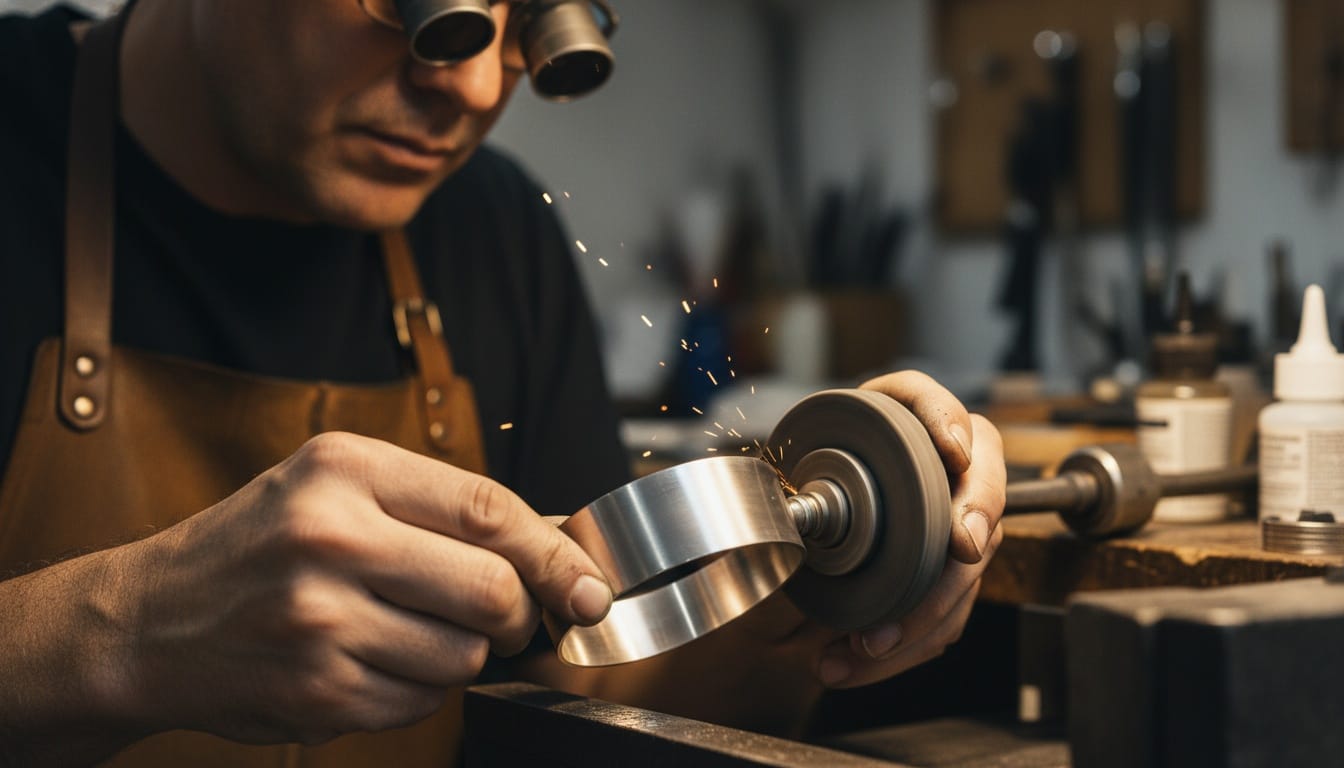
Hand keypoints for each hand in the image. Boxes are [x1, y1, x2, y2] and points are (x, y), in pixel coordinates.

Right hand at [107, 432, 611, 744]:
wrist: (149, 620)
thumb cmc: (262, 545)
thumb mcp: (339, 487)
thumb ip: (443, 508)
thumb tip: (560, 547)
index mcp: (345, 470)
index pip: (490, 510)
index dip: (557, 554)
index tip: (591, 586)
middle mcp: (331, 538)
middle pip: (493, 591)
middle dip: (518, 613)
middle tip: (503, 614)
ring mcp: (320, 621)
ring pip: (466, 657)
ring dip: (462, 654)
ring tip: (409, 630)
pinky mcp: (316, 692)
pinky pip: (421, 702)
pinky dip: (419, 688)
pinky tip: (372, 660)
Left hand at [816, 371, 1005, 687]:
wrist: (790, 563)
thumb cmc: (789, 513)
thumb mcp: (780, 497)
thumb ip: (788, 497)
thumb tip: (788, 516)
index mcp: (883, 425)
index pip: (925, 399)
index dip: (946, 419)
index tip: (952, 451)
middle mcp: (928, 465)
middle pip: (978, 479)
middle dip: (976, 517)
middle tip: (962, 547)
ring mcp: (949, 520)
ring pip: (972, 559)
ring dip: (930, 608)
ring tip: (870, 643)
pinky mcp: (949, 574)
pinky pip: (950, 610)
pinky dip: (910, 642)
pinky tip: (860, 657)